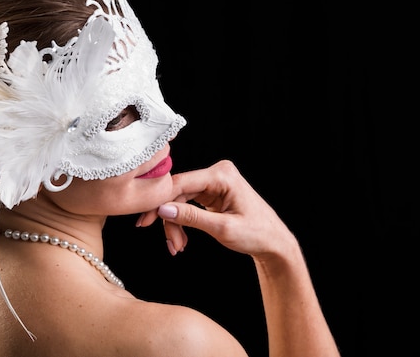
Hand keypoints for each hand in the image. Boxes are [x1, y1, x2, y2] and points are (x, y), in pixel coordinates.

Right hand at [137, 160, 294, 256]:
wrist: (274, 243)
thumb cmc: (257, 234)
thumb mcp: (223, 228)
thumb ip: (192, 218)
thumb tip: (163, 210)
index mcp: (222, 175)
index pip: (181, 183)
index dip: (160, 202)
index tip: (145, 221)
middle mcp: (217, 173)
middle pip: (178, 193)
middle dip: (170, 220)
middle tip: (169, 243)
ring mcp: (213, 182)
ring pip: (179, 200)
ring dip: (175, 224)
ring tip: (178, 246)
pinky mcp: (211, 192)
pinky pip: (186, 204)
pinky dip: (182, 222)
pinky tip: (181, 239)